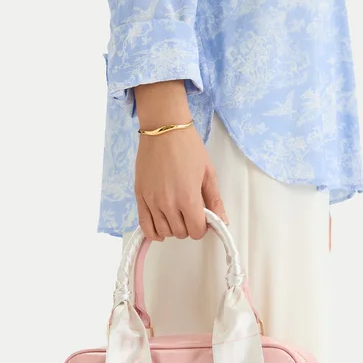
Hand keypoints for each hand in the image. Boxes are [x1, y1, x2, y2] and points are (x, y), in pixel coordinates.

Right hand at [135, 125, 227, 240]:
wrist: (164, 130)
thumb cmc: (188, 147)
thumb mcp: (208, 173)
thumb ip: (215, 200)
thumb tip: (222, 222)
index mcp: (188, 198)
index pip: (196, 231)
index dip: (202, 228)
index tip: (202, 218)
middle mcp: (168, 203)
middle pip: (180, 233)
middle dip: (188, 226)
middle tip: (190, 212)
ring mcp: (152, 201)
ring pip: (164, 232)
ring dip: (172, 228)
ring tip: (176, 214)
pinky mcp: (140, 197)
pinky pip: (145, 226)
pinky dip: (154, 232)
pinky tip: (161, 228)